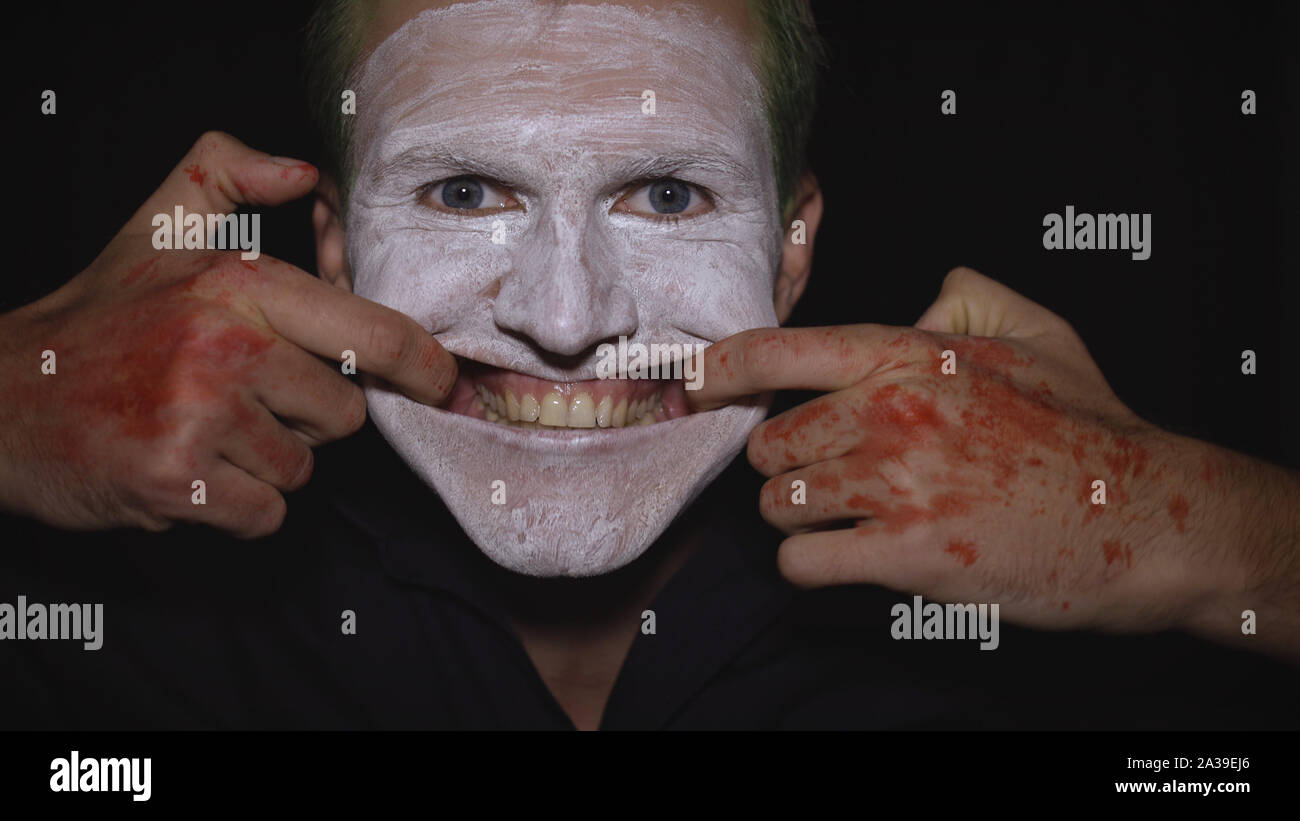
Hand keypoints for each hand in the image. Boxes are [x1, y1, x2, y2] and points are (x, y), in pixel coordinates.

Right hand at [0, 132, 456, 537]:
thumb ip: (227, 174)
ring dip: (266, 461)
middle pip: (344, 412)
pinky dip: (239, 507)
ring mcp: (200, 419)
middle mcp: (224, 347)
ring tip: (205, 431)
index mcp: (234, 284)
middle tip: (239, 397)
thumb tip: (305, 174)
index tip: (443, 380)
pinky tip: (194, 471)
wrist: (3, 400)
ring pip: (304, 468)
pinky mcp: (180, 485)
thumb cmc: (98, 317)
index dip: (421, 363)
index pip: (368, 331)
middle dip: (306, 415)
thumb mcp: (156, 225)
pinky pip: (268, 514)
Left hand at [691, 267, 1297, 649]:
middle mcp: (890, 412)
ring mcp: (895, 483)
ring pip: (780, 504)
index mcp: (910, 356)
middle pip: (771, 443)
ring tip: (843, 519)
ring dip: (799, 517)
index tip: (693, 381)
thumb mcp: (1038, 331)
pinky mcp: (906, 553)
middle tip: (824, 475)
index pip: (783, 351)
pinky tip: (846, 558)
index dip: (722, 365)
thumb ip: (970, 297)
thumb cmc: (1088, 426)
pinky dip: (811, 566)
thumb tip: (922, 298)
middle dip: (786, 464)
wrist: (1143, 515)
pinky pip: (804, 562)